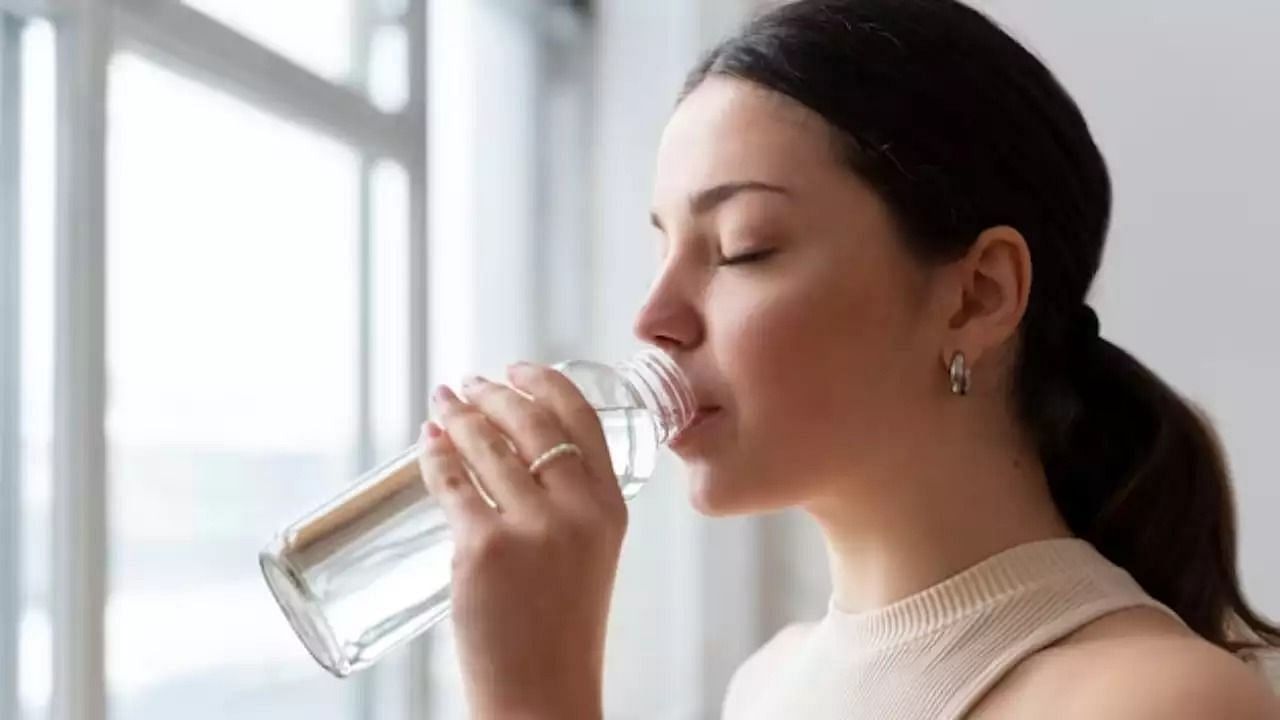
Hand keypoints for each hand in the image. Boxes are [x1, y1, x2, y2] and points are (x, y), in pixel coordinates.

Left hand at [418, 362, 624, 719]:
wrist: (543, 694)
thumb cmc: (560, 631)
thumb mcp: (591, 556)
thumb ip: (570, 507)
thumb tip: (510, 456)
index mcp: (612, 507)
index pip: (582, 419)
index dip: (546, 384)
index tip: (519, 369)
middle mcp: (578, 510)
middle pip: (531, 423)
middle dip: (493, 394)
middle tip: (469, 385)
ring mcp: (531, 529)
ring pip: (487, 447)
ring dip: (459, 416)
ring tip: (442, 405)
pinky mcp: (484, 550)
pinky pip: (451, 485)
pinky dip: (434, 456)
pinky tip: (427, 444)